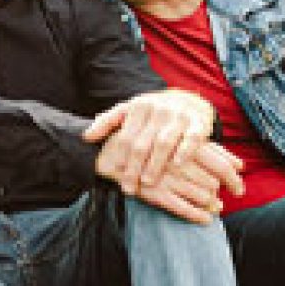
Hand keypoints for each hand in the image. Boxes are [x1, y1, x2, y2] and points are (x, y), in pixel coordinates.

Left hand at [88, 88, 215, 193]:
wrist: (188, 98)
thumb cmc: (152, 110)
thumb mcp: (128, 110)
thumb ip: (107, 122)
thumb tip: (85, 137)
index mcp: (138, 107)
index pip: (126, 136)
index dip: (120, 157)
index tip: (115, 175)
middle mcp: (158, 110)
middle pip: (142, 143)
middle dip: (134, 168)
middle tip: (128, 187)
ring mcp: (179, 116)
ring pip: (164, 143)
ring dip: (155, 164)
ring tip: (147, 182)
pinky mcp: (199, 123)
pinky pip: (191, 139)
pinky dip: (184, 152)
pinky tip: (176, 165)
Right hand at [132, 141, 243, 223]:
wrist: (114, 153)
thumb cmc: (154, 145)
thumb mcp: (180, 141)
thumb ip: (210, 150)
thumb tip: (240, 165)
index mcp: (184, 145)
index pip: (221, 166)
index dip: (234, 180)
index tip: (238, 189)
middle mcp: (177, 161)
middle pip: (213, 183)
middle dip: (218, 193)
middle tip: (219, 199)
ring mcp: (166, 177)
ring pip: (202, 197)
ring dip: (212, 205)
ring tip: (214, 207)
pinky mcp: (155, 193)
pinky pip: (185, 209)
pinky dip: (199, 216)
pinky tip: (205, 219)